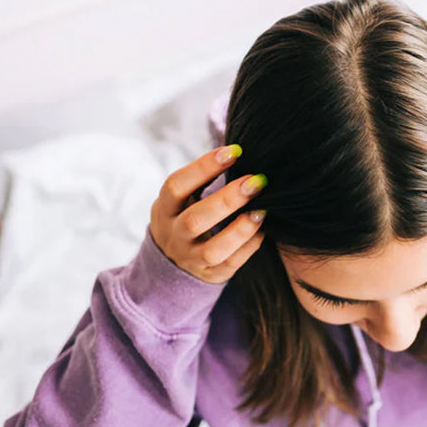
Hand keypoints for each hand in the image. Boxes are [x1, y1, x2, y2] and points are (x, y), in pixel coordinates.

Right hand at [149, 144, 267, 283]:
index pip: (176, 186)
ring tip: (262, 210)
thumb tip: (238, 151)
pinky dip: (249, 245)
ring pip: (212, 250)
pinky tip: (262, 227)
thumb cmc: (187, 215)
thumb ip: (203, 179)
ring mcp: (190, 258)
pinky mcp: (211, 275)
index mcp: (164, 209)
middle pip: (195, 220)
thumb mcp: (183, 197)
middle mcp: (174, 235)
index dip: (203, 167)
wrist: (174, 262)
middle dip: (227, 200)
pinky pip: (232, 264)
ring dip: (240, 229)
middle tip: (255, 181)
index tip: (234, 151)